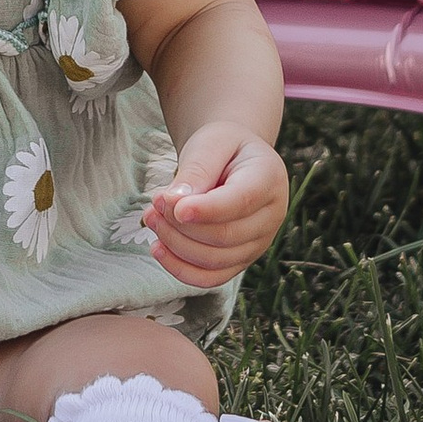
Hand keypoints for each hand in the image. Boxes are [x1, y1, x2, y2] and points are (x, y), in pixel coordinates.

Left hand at [145, 122, 287, 286]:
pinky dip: (181, 270)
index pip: (240, 201)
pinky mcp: (241, 260)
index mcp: (269, 178)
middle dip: (180, 225)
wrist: (233, 158)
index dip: (204, 209)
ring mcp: (258, 242)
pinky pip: (212, 278)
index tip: (166, 202)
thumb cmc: (223, 147)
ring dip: (175, 245)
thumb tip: (175, 204)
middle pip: (225, 236)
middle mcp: (271, 216)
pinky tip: (158, 249)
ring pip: (215, 260)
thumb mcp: (210, 143)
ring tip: (151, 218)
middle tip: (153, 204)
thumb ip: (196, 170)